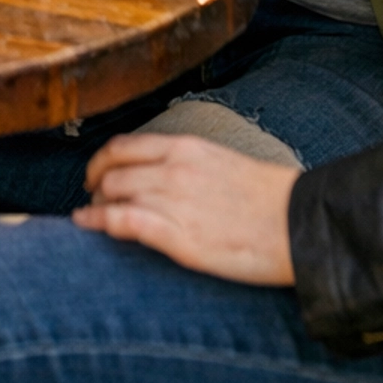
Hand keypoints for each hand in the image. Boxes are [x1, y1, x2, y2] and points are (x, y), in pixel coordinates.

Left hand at [75, 134, 297, 284]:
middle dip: (97, 186)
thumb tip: (167, 175)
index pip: (125, 146)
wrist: (297, 223)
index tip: (95, 173)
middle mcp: (173, 168)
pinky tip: (85, 226)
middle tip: (94, 199)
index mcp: (186, 147)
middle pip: (113, 171)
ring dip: (95, 205)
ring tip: (90, 216)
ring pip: (112, 194)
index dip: (102, 160)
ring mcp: (173, 200)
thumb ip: (190, 165)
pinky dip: (97, 222)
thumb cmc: (269, 198)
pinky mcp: (178, 236)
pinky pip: (122, 222)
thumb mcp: (222, 163)